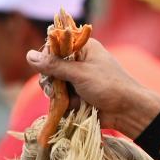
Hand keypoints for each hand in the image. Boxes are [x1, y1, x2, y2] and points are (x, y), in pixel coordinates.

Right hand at [26, 39, 159, 138]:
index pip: (55, 46)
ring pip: (55, 84)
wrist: (129, 112)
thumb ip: (54, 66)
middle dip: (50, 78)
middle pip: (51, 66)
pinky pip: (63, 98)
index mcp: (84, 48)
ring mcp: (80, 80)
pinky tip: (70, 107)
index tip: (46, 68)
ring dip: (56, 93)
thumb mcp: (80, 73)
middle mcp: (81, 61)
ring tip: (62, 99)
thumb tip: (29, 56)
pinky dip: (63, 103)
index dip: (47, 57)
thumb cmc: (109, 87)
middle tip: (53, 88)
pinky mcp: (80, 96)